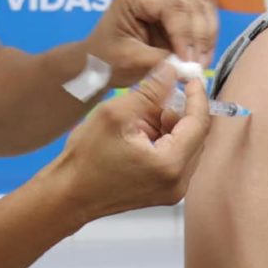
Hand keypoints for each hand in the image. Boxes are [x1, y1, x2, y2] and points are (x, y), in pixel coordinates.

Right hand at [51, 63, 209, 219]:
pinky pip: (176, 158)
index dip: (196, 96)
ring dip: (170, 125)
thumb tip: (171, 71)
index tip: (190, 77)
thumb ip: (150, 91)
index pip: (200, 123)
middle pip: (196, 135)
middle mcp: (178, 182)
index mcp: (170, 164)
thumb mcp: (116, 114)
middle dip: (180, 111)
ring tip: (140, 117)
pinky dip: (164, 140)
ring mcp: (172, 191)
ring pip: (186, 145)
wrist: (67, 196)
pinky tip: (140, 132)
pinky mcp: (164, 192)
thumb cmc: (86, 159)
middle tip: (157, 96)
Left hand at [85, 0, 218, 87]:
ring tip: (201, 64)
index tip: (189, 61)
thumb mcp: (130, 61)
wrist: (98, 64)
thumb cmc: (106, 60)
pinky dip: (206, 37)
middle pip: (189, 6)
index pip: (170, 7)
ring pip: (201, 9)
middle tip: (198, 67)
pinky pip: (201, 17)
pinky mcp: (176, 13)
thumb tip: (190, 66)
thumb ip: (160, 61)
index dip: (184, 33)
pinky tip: (202, 57)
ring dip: (205, 37)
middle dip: (197, 38)